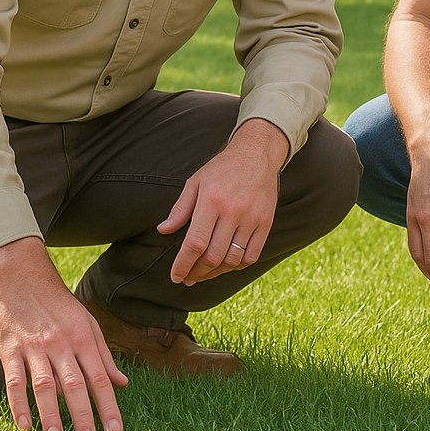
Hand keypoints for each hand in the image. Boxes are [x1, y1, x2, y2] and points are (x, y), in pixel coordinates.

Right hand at [0, 238, 127, 430]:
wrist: (25, 278)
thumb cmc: (60, 305)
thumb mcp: (88, 324)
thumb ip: (104, 356)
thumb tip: (122, 383)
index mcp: (83, 338)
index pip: (99, 377)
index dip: (108, 405)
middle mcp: (61, 343)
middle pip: (75, 384)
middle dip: (83, 416)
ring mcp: (34, 347)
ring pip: (45, 385)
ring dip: (51, 415)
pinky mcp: (9, 350)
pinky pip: (15, 380)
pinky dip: (19, 404)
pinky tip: (25, 425)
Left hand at [158, 118, 287, 284]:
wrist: (257, 154)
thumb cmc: (222, 168)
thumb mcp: (196, 182)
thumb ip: (180, 208)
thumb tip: (163, 231)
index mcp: (211, 200)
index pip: (195, 242)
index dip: (183, 264)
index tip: (176, 276)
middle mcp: (233, 211)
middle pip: (213, 256)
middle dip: (197, 272)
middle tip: (188, 277)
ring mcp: (252, 218)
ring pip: (233, 259)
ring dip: (216, 272)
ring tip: (205, 272)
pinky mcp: (266, 222)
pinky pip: (252, 255)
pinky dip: (237, 266)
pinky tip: (226, 264)